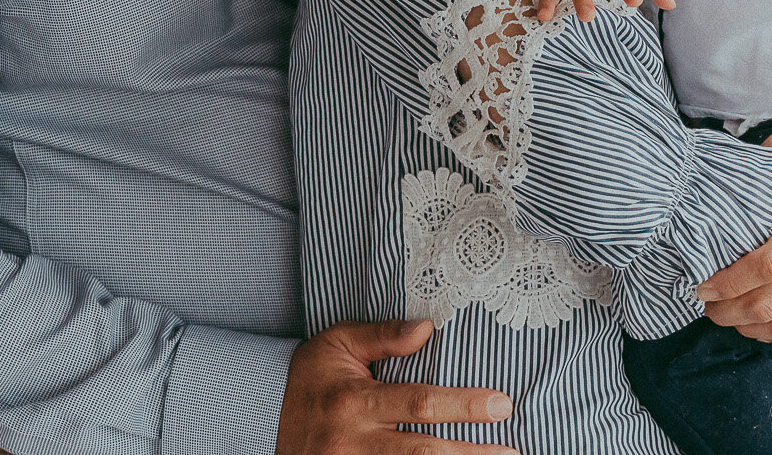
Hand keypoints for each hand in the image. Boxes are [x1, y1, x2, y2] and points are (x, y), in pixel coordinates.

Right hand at [276, 319, 516, 453]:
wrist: (258, 419)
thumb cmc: (308, 379)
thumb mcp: (337, 344)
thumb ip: (382, 335)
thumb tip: (427, 328)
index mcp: (355, 400)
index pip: (419, 404)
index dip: (463, 406)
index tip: (501, 405)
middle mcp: (354, 442)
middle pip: (424, 453)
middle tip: (513, 453)